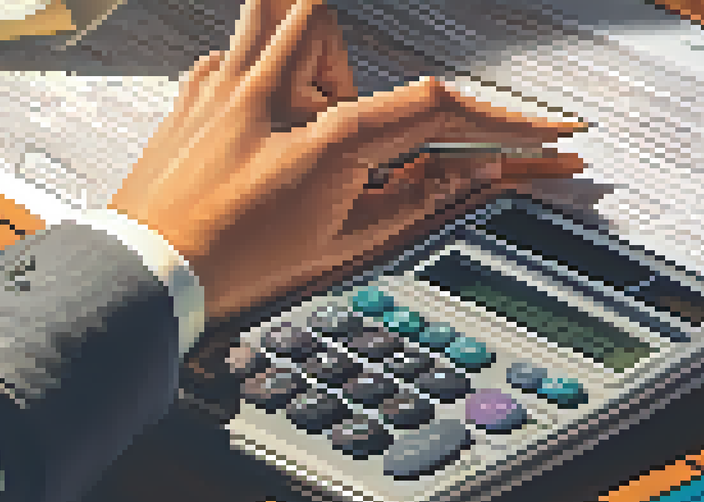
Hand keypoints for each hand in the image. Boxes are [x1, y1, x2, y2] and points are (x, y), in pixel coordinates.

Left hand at [110, 0, 585, 328]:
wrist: (147, 273)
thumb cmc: (237, 263)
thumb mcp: (349, 241)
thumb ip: (421, 196)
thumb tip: (480, 169)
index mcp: (324, 137)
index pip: (439, 112)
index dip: (510, 122)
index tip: (556, 133)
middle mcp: (274, 92)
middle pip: (343, 21)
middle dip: (388, 85)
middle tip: (386, 152)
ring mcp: (231, 81)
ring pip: (288, 5)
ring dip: (320, 41)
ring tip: (324, 111)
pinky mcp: (200, 87)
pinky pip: (243, 45)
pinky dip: (269, 67)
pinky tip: (272, 114)